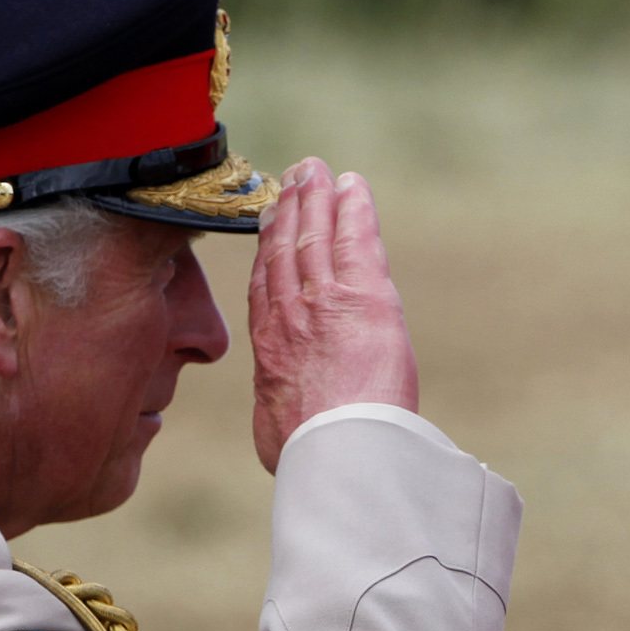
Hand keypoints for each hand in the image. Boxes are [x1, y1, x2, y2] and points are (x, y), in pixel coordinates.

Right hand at [247, 158, 421, 472]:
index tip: (268, 225)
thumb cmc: (311, 458)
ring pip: (314, 238)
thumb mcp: (278, 438)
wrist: (336, 453)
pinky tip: (352, 186)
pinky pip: (356, 240)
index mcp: (271, 349)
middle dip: (288, 212)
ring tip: (316, 172)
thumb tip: (283, 437)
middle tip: (293, 180)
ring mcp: (323, 300)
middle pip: (283, 251)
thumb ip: (281, 420)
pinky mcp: (364, 295)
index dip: (265, 251)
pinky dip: (352, 209)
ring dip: (316, 200)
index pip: (265, 288)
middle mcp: (289, 316)